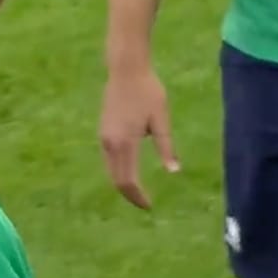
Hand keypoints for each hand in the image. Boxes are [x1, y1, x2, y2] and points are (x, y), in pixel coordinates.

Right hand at [98, 64, 178, 209]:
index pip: (129, 180)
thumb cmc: (149, 92)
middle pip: (117, 180)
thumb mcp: (161, 119)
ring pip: (111, 172)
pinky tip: (130, 172)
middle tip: (145, 204)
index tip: (150, 206)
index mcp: (125, 143)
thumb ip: (166, 147)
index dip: (138, 196)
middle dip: (130, 194)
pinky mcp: (103, 134)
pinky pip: (109, 161)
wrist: (125, 72)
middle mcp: (110, 145)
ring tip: (138, 191)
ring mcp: (104, 140)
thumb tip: (174, 171)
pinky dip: (118, 172)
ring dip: (123, 184)